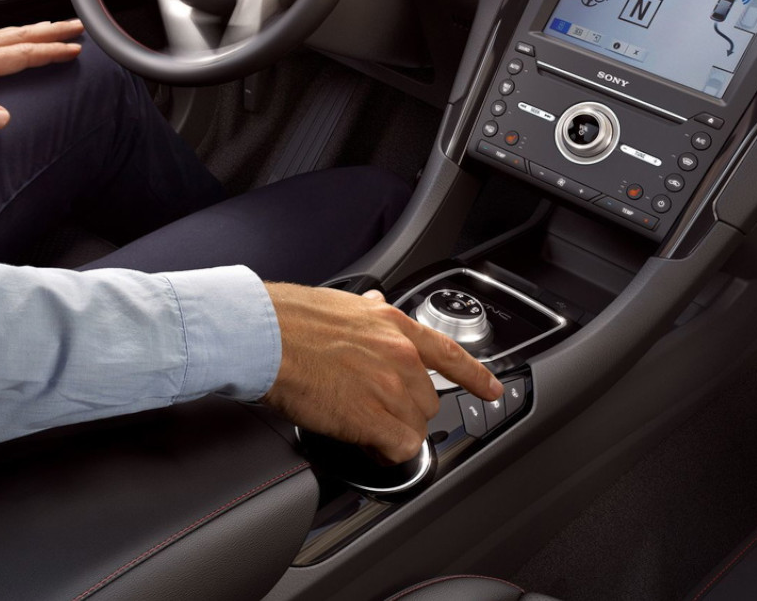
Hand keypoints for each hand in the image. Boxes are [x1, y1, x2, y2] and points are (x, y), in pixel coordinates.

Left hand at [0, 20, 84, 130]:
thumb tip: (3, 118)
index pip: (19, 55)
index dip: (49, 52)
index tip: (74, 48)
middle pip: (16, 37)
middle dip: (49, 32)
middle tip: (75, 26)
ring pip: (1, 35)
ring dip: (28, 31)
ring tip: (47, 27)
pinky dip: (3, 35)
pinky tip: (0, 39)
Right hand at [261, 284, 503, 464]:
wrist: (264, 336)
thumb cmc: (288, 319)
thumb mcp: (341, 304)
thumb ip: (368, 314)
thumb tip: (373, 310)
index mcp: (394, 325)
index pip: (450, 353)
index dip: (475, 376)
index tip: (492, 389)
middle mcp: (400, 354)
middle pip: (426, 400)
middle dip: (402, 409)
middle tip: (371, 409)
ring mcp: (389, 387)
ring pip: (413, 426)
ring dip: (391, 431)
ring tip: (360, 424)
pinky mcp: (373, 417)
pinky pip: (400, 448)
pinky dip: (387, 453)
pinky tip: (367, 445)